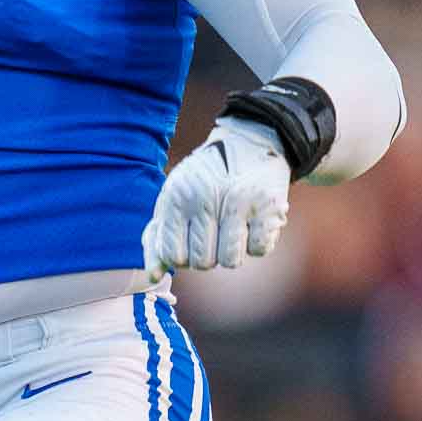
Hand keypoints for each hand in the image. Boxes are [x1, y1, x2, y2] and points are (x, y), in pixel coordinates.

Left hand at [142, 117, 290, 282]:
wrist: (249, 143)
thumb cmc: (204, 180)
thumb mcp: (174, 198)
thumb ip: (158, 237)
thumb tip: (152, 277)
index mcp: (177, 198)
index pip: (173, 255)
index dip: (182, 257)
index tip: (190, 240)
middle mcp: (205, 199)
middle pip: (202, 263)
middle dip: (208, 254)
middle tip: (214, 230)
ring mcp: (238, 203)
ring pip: (230, 261)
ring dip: (232, 250)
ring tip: (232, 225)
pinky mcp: (268, 206)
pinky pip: (259, 250)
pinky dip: (257, 242)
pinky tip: (252, 221)